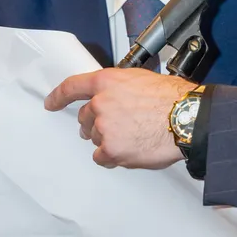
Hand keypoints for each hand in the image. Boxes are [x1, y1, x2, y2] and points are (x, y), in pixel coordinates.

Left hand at [45, 69, 194, 168]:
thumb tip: (116, 97)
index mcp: (106, 82)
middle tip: (117, 128)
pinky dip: (113, 157)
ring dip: (109, 141)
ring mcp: (104, 128)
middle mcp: (100, 104)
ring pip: (95, 139)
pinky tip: (130, 151)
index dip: (58, 97)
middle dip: (96, 125)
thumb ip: (119, 89)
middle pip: (85, 119)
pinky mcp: (111, 149)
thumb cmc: (172, 98)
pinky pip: (102, 157)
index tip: (51, 103)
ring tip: (134, 138)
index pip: (72, 87)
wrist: (185, 118)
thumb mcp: (140, 79)